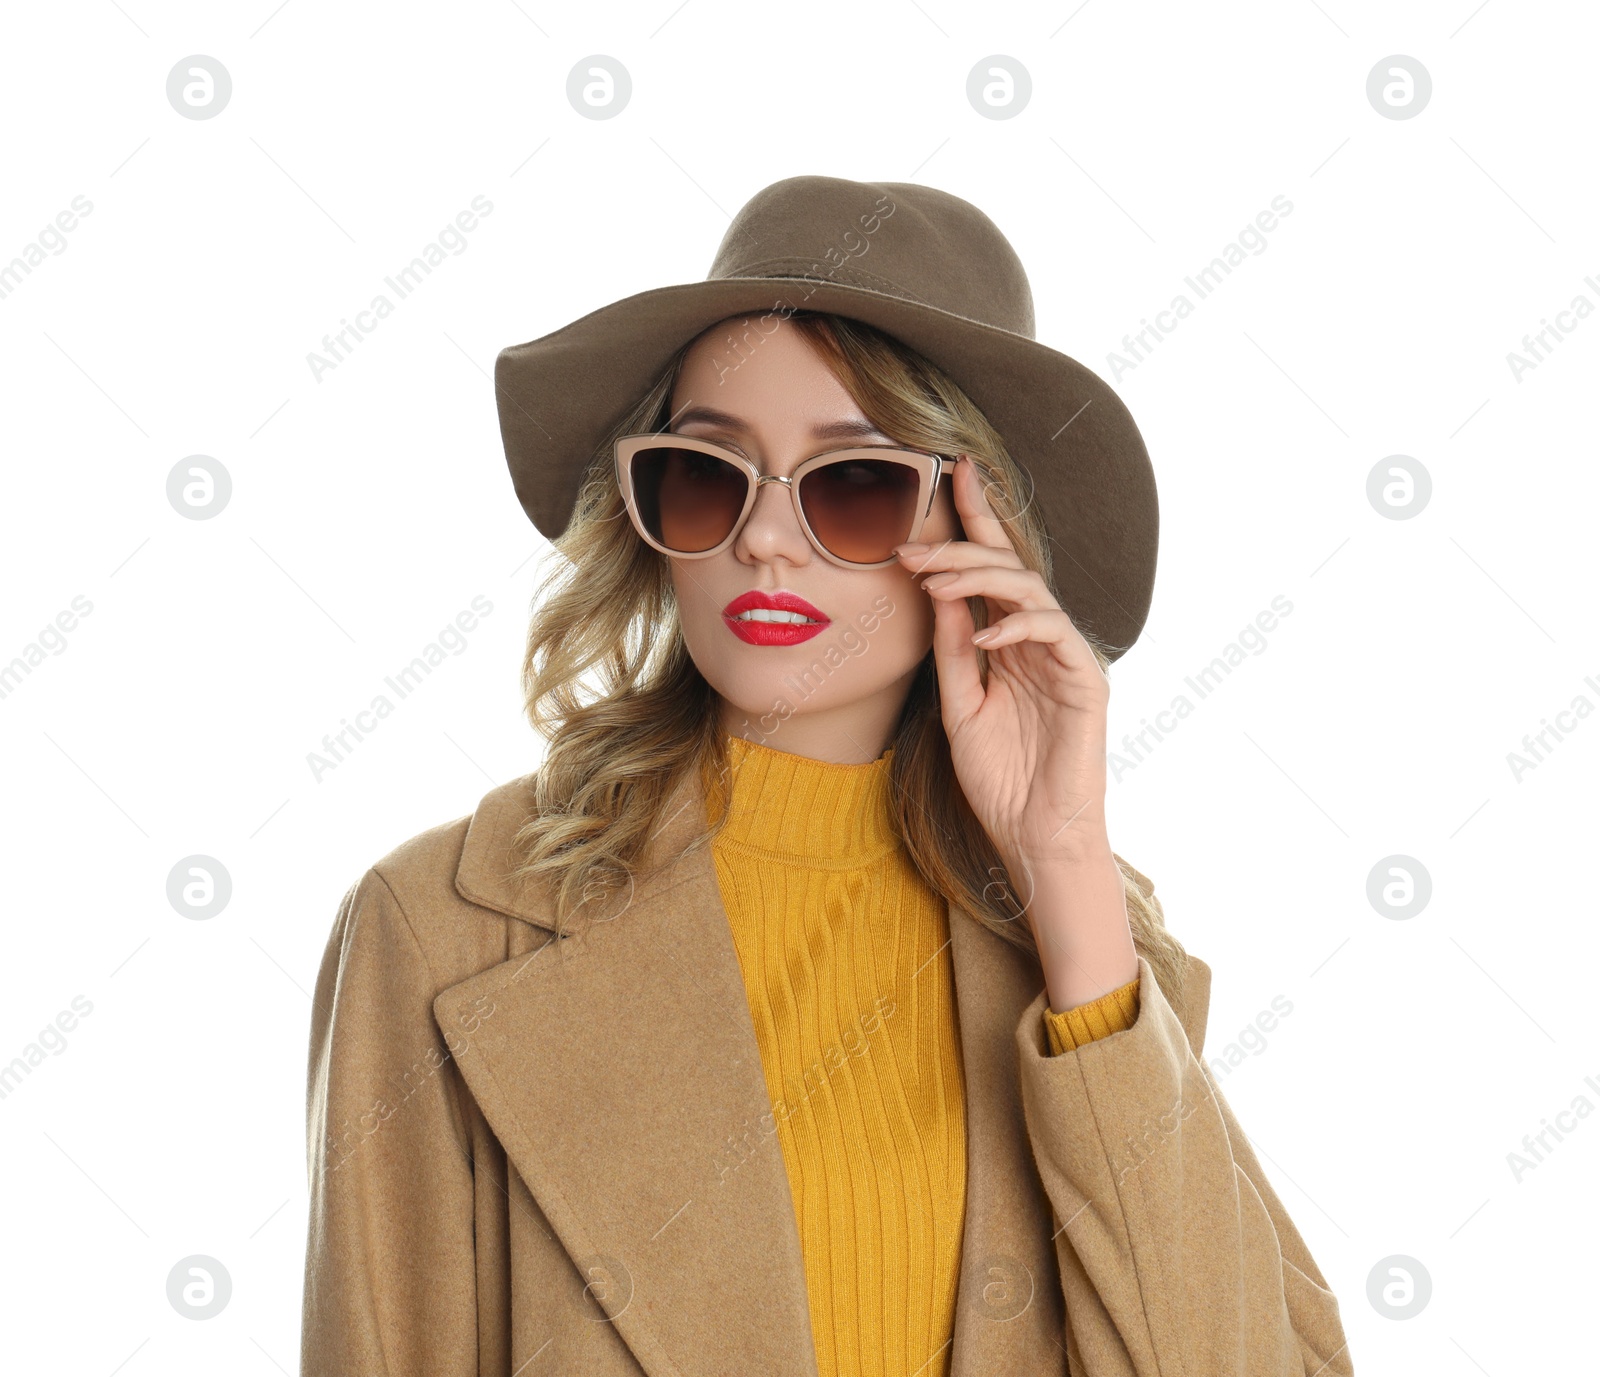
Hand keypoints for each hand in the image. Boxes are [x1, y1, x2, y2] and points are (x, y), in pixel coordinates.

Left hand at [895, 455, 1133, 993]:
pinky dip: (1018, 625)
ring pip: (1030, 589)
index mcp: (1007, 641)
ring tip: (936, 577)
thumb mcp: (959, 705)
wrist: (1032, 834)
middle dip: (962, 545)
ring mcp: (1064, 655)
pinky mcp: (1087, 678)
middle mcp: (1038, 639)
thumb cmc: (999, 778)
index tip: (948, 474)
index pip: (989, 569)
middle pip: (1007, 568)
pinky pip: (1055, 632)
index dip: (973, 520)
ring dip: (980, 576)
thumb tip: (936, 588)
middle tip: (914, 543)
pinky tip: (986, 632)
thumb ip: (952, 648)